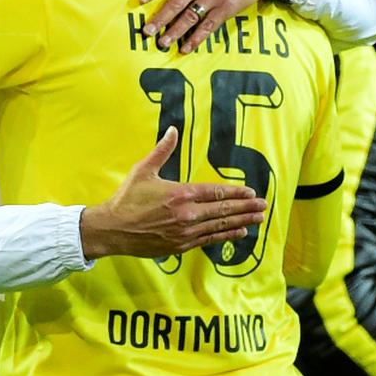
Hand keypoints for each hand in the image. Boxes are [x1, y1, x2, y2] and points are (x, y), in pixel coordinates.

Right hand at [79, 127, 267, 259]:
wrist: (112, 229)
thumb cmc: (127, 199)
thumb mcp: (143, 170)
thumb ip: (162, 150)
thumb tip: (173, 130)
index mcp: (180, 194)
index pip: (216, 193)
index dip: (236, 193)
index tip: (251, 192)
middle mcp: (187, 214)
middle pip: (223, 211)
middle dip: (246, 208)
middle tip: (264, 206)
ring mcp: (185, 232)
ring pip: (220, 227)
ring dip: (241, 222)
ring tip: (258, 219)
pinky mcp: (180, 245)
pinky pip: (209, 240)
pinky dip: (226, 236)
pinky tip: (239, 233)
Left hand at [138, 0, 281, 52]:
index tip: (141, 0)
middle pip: (176, 3)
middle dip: (160, 19)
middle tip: (147, 32)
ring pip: (190, 17)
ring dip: (175, 31)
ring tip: (162, 43)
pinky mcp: (225, 9)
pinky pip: (208, 26)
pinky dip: (197, 38)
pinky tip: (186, 48)